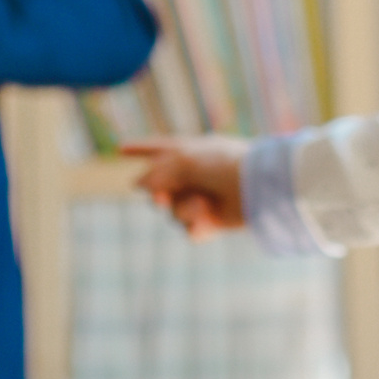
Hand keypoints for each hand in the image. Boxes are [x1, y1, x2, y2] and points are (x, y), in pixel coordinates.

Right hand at [127, 136, 250, 238]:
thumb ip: (157, 171)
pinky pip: (190, 230)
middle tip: (163, 197)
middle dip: (159, 195)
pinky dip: (197, 227)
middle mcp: (194, 176)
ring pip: (174, 212)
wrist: (258, 185)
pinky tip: (209, 221)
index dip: (139, 148)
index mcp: (190, 152)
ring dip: (184, 209)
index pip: (159, 148)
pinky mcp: (213, 221)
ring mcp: (203, 198)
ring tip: (204, 205)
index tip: (120, 148)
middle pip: (160, 190)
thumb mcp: (184, 161)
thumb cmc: (223, 164)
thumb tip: (135, 184)